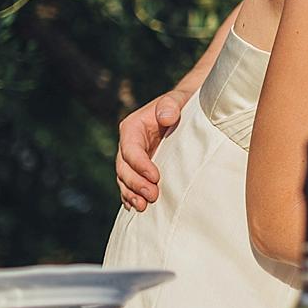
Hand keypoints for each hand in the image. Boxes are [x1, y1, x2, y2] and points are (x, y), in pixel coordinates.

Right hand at [117, 89, 188, 209]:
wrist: (182, 111)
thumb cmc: (179, 104)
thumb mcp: (176, 100)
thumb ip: (170, 105)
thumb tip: (166, 116)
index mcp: (132, 128)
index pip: (131, 149)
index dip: (140, 164)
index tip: (155, 177)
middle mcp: (129, 145)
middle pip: (124, 168)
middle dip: (136, 184)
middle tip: (152, 196)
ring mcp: (133, 159)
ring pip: (125, 180)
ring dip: (132, 194)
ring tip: (143, 207)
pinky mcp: (140, 169)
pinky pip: (131, 185)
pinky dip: (132, 196)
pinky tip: (138, 207)